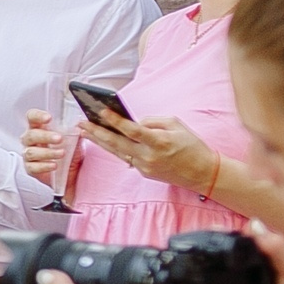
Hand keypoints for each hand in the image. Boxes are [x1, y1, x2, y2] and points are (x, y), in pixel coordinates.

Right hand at [20, 108, 73, 184]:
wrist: (72, 172)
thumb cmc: (69, 152)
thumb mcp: (74, 140)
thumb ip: (74, 131)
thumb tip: (80, 124)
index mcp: (38, 128)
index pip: (32, 117)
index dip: (37, 116)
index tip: (49, 118)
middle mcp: (30, 140)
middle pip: (30, 135)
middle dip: (45, 136)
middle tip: (59, 139)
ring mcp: (28, 154)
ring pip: (31, 152)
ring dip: (48, 152)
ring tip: (62, 153)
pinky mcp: (30, 168)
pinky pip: (33, 167)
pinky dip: (44, 166)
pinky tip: (55, 165)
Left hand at [80, 112, 219, 196]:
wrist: (202, 173)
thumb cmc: (192, 145)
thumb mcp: (176, 125)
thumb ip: (153, 121)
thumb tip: (134, 122)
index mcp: (158, 142)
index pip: (132, 130)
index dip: (115, 121)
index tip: (101, 111)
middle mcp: (148, 156)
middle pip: (116, 143)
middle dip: (96, 132)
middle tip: (81, 123)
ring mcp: (144, 167)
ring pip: (116, 151)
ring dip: (99, 141)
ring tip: (84, 131)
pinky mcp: (143, 172)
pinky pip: (126, 157)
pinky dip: (115, 148)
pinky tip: (103, 140)